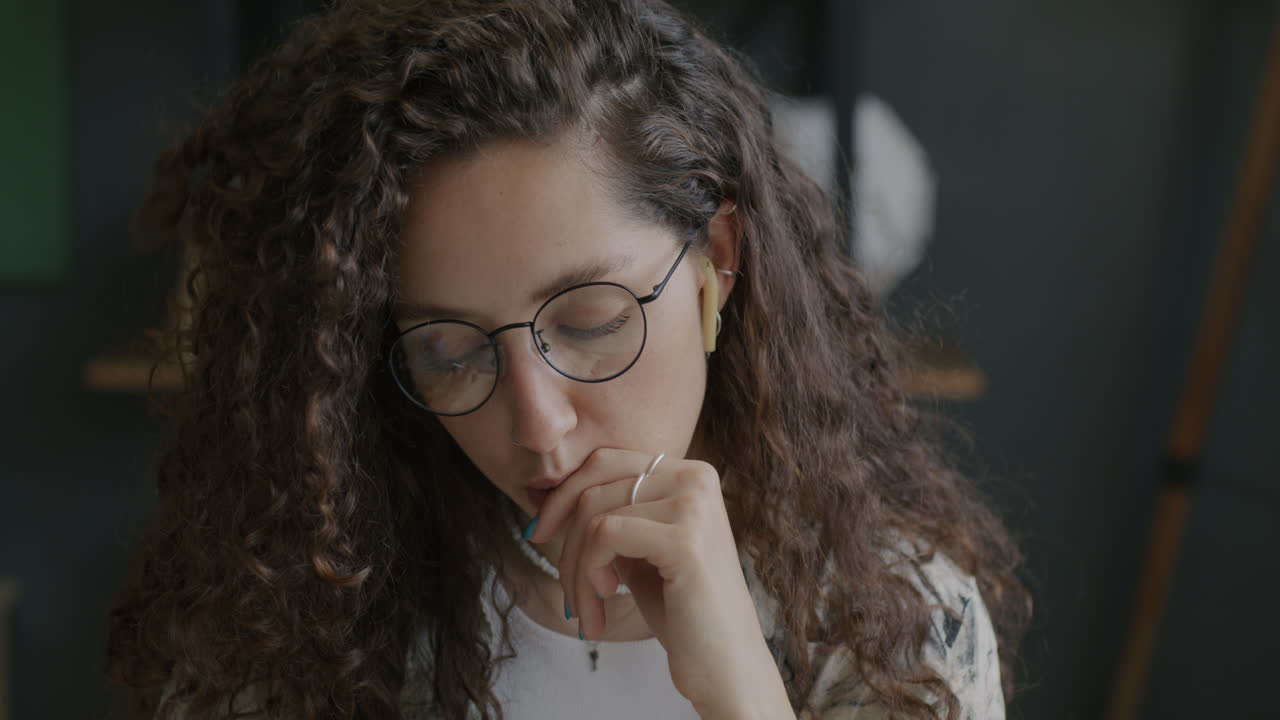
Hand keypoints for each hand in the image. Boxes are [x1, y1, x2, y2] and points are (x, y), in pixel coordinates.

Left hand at [529, 448, 793, 717]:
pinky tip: (605, 603)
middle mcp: (695, 478)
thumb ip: (612, 517)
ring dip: (575, 570)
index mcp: (689, 474)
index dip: (562, 495)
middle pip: (595, 484)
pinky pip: (605, 536)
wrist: (725, 666)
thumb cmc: (681, 612)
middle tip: (567, 588)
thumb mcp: (640, 551)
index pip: (605, 461)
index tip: (538, 534)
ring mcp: (693, 505)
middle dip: (565, 540)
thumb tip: (551, 499)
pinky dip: (588, 575)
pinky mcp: (684, 539)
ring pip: (594, 515)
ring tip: (586, 610)